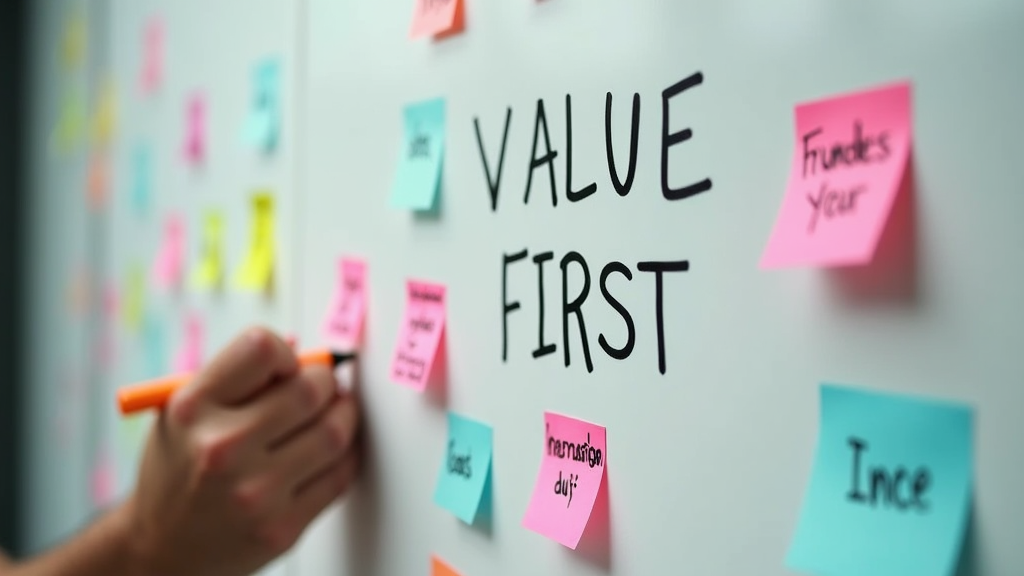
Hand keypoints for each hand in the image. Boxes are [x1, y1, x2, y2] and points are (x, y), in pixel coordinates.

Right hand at [123, 327, 360, 575]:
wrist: (160, 549)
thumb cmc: (180, 470)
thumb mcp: (186, 414)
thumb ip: (238, 379)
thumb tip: (305, 354)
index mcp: (193, 409)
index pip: (262, 349)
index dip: (286, 353)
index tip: (290, 365)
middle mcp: (223, 449)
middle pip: (310, 390)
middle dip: (326, 382)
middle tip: (325, 385)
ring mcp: (255, 493)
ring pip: (335, 433)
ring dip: (344, 414)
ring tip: (336, 411)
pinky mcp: (282, 527)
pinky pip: (340, 475)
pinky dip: (346, 455)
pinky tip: (330, 450)